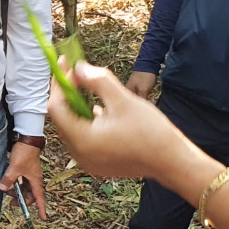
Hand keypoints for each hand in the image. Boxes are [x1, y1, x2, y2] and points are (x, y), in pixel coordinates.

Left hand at [0, 140, 47, 219]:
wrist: (26, 139)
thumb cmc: (24, 153)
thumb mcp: (14, 168)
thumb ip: (8, 179)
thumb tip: (3, 189)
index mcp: (35, 180)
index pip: (39, 198)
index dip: (41, 208)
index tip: (43, 218)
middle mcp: (34, 178)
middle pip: (30, 194)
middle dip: (22, 200)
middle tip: (11, 203)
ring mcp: (30, 174)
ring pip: (25, 188)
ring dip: (17, 191)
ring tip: (7, 191)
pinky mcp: (25, 168)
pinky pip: (21, 181)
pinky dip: (16, 184)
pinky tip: (8, 183)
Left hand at [47, 59, 193, 181]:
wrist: (172, 162)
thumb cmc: (151, 132)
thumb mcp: (123, 100)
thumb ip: (98, 81)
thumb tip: (79, 67)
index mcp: (82, 140)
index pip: (57, 107)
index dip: (60, 84)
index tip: (66, 65)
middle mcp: (80, 154)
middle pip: (62, 118)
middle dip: (67, 94)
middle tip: (74, 73)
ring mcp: (88, 162)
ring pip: (73, 128)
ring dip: (77, 107)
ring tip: (86, 88)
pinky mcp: (98, 164)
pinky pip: (84, 139)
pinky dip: (87, 122)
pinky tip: (100, 111)